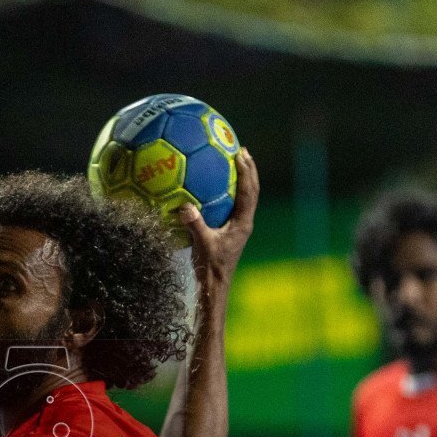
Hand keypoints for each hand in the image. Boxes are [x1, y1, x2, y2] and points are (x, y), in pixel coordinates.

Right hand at [178, 147, 257, 287]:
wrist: (215, 286)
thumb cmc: (210, 267)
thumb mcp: (201, 244)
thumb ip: (195, 224)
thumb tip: (185, 206)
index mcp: (243, 223)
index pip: (248, 192)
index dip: (246, 172)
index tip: (241, 154)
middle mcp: (244, 222)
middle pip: (252, 191)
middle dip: (249, 170)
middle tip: (242, 150)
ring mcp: (239, 226)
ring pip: (245, 197)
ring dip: (242, 179)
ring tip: (235, 162)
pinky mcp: (231, 230)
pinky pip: (233, 205)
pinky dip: (230, 191)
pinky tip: (217, 186)